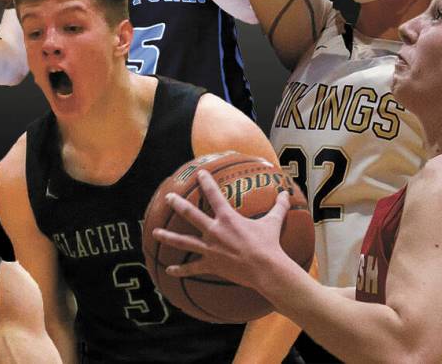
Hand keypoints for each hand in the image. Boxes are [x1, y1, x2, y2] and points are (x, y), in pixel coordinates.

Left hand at [151, 169, 295, 293]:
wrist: (265, 269)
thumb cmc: (269, 244)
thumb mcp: (273, 222)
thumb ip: (278, 207)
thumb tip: (286, 193)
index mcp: (227, 218)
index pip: (214, 194)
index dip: (206, 182)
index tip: (199, 173)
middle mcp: (214, 231)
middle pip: (190, 214)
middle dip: (178, 204)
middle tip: (168, 198)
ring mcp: (210, 249)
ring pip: (183, 241)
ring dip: (168, 237)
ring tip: (154, 232)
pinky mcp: (210, 265)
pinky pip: (192, 268)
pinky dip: (180, 269)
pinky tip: (168, 269)